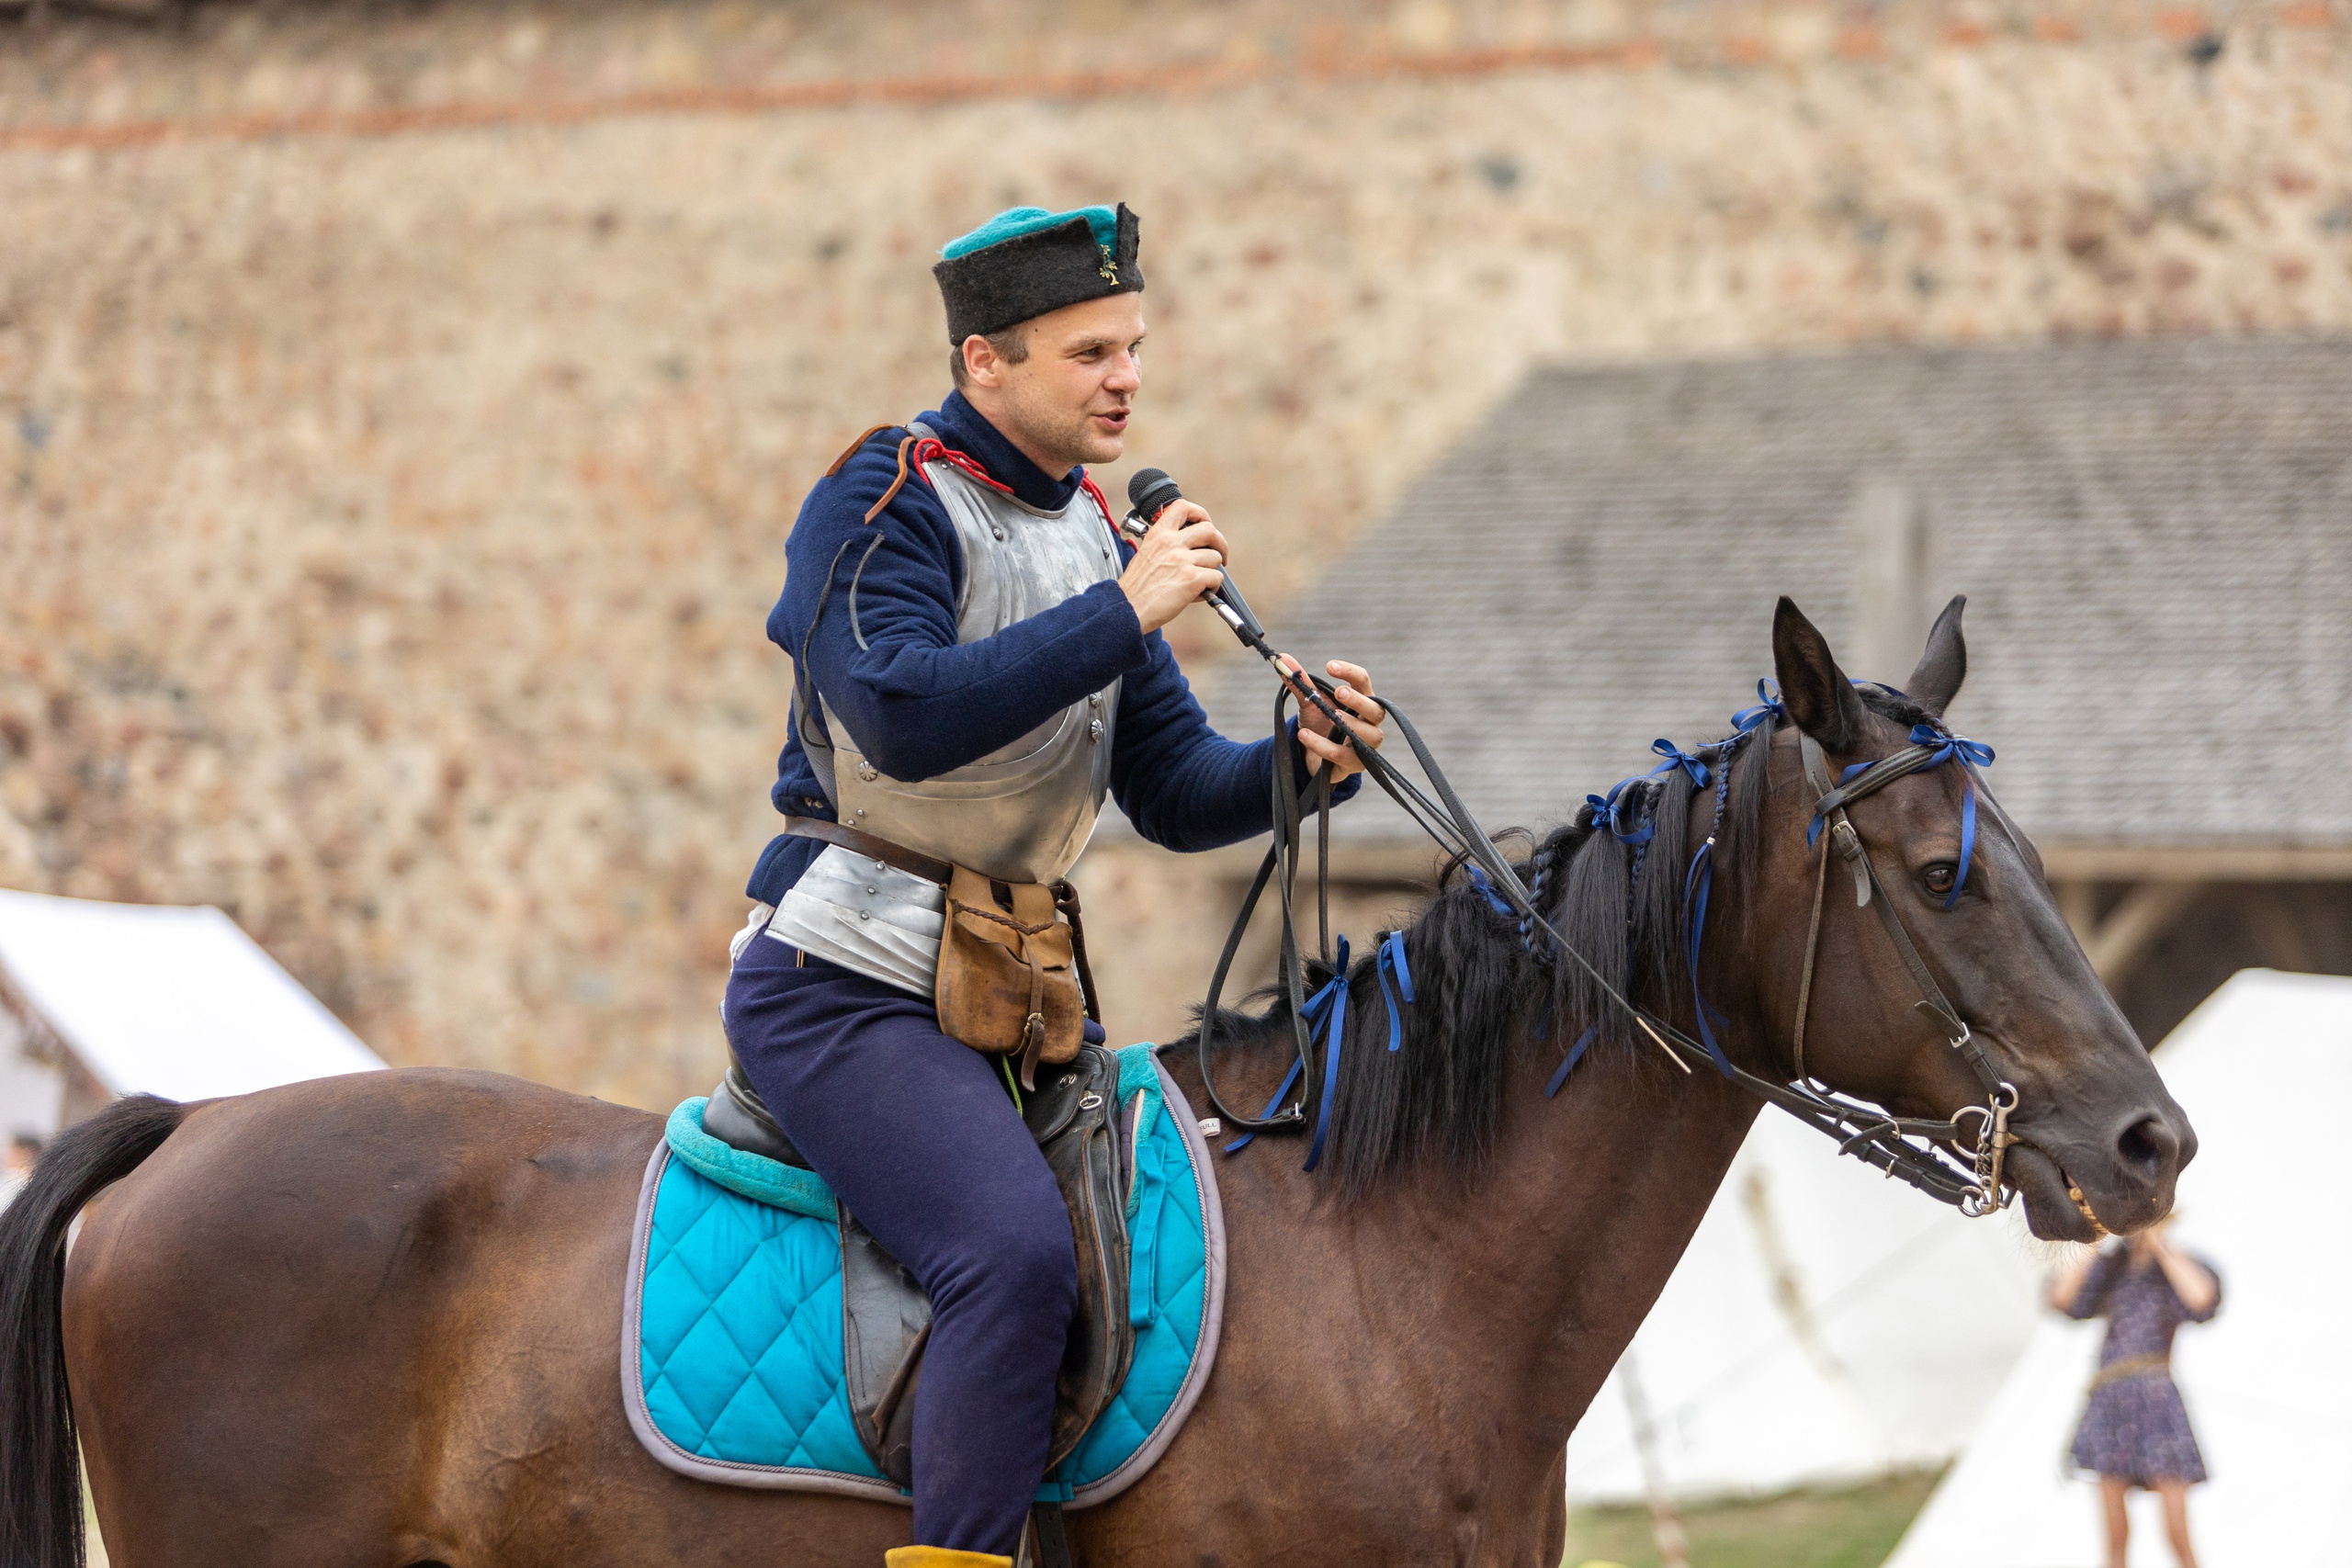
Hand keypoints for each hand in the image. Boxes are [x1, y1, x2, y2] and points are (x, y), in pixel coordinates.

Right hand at [1117, 500, 1228, 634]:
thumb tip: (1191, 547)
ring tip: (1201, 581)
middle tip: (1219, 555)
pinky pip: (1216, 577)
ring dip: (1212, 570)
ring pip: (1215, 557)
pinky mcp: (1191, 578)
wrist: (1127, 609)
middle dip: (1219, 543)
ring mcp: (1182, 560)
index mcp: (1158, 534)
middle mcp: (1171, 543)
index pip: (1183, 507)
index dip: (1200, 514)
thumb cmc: (1136, 588)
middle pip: (1209, 530)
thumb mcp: (1146, 554)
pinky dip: (1212, 587)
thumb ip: (1166, 545)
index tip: (1204, 524)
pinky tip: (1199, 593)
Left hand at [1287, 658, 1384, 782]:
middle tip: (1339, 692)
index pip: (1363, 682)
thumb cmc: (1321, 724)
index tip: (1329, 666)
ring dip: (1351, 724)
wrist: (1313, 756)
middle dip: (1358, 700)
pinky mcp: (1354, 764)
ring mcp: (1365, 745)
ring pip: (1369, 735)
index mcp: (1362, 701)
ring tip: (1332, 717)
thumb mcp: (1310, 702)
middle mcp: (1369, 722)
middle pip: (1375, 709)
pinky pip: (1342, 755)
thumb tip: (1281, 658)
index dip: (1350, 673)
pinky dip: (1323, 746)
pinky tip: (1304, 735)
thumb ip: (1300, 682)